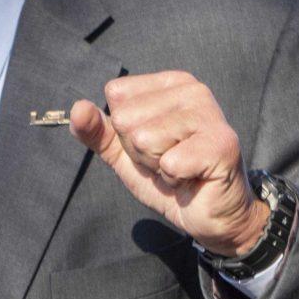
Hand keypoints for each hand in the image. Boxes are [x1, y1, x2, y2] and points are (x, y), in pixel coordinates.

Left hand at [70, 71, 269, 258]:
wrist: (208, 215)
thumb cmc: (169, 177)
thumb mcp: (123, 153)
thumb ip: (97, 131)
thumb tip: (78, 109)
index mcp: (170, 83)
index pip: (116, 96)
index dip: (125, 132)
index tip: (155, 145)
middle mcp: (192, 89)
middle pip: (126, 118)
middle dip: (140, 151)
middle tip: (169, 161)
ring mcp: (209, 113)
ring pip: (144, 138)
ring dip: (157, 165)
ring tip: (181, 168)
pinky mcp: (221, 143)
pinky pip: (169, 162)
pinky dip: (174, 179)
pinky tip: (192, 177)